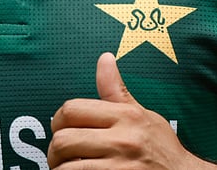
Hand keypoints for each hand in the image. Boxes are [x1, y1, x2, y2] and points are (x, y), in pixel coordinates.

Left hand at [47, 52, 216, 168]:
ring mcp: (119, 166)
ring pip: (67, 167)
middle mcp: (122, 140)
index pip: (71, 110)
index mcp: (125, 116)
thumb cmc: (162, 148)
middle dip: (55, 151)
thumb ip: (116, 91)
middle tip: (61, 156)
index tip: (62, 130)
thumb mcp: (142, 114)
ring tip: (69, 169)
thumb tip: (104, 58)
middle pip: (63, 140)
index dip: (58, 121)